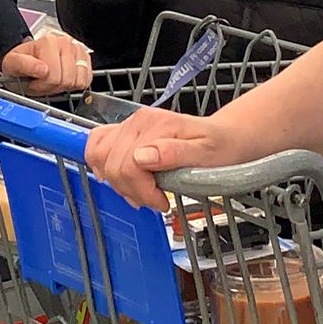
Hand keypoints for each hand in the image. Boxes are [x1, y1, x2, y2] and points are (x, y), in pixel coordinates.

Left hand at [0, 31, 91, 96]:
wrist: (26, 61)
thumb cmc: (20, 64)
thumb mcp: (12, 64)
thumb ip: (24, 65)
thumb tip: (43, 69)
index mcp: (48, 42)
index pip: (53, 76)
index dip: (41, 85)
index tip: (33, 82)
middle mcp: (66, 42)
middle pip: (67, 80)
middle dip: (52, 87)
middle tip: (41, 82)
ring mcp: (77, 50)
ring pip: (78, 81)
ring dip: (64, 87)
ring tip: (52, 80)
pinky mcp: (85, 58)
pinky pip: (87, 80)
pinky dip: (75, 85)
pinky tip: (63, 79)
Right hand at [85, 104, 235, 210]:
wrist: (225, 137)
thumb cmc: (220, 147)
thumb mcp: (206, 154)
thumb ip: (174, 154)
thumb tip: (142, 157)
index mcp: (156, 125)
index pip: (129, 165)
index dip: (143, 191)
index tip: (162, 202)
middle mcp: (138, 121)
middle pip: (112, 165)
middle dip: (132, 191)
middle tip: (155, 200)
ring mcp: (130, 125)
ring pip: (99, 156)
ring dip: (117, 182)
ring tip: (142, 191)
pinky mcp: (125, 132)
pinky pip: (97, 145)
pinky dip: (102, 165)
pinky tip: (122, 178)